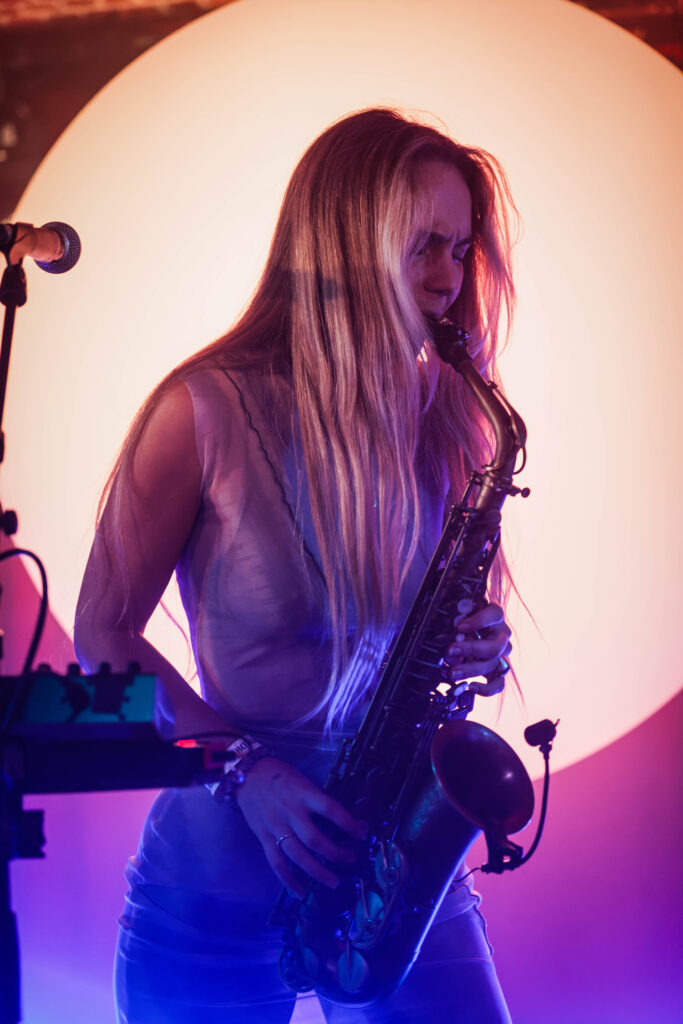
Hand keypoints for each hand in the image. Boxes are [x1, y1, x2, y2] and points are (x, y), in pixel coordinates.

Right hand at [235, 756, 366, 898]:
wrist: (247, 775)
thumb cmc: (279, 775)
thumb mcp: (301, 780)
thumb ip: (316, 799)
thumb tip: (339, 819)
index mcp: (303, 794)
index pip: (330, 809)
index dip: (348, 822)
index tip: (362, 832)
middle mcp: (290, 812)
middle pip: (314, 839)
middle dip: (335, 853)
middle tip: (350, 860)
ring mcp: (276, 827)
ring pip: (298, 855)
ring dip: (317, 872)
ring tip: (333, 882)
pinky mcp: (263, 838)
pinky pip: (276, 863)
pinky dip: (288, 880)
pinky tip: (300, 892)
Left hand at [446, 600, 511, 696]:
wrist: (469, 633)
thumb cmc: (463, 620)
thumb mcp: (458, 614)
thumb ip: (454, 618)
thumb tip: (446, 631)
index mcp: (495, 616)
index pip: (495, 615)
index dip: (479, 621)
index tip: (459, 626)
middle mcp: (502, 635)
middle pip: (495, 646)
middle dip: (471, 649)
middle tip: (450, 650)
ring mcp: (502, 654)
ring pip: (494, 665)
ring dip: (471, 670)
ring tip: (452, 673)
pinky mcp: (498, 671)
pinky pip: (499, 684)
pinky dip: (486, 689)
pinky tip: (470, 686)